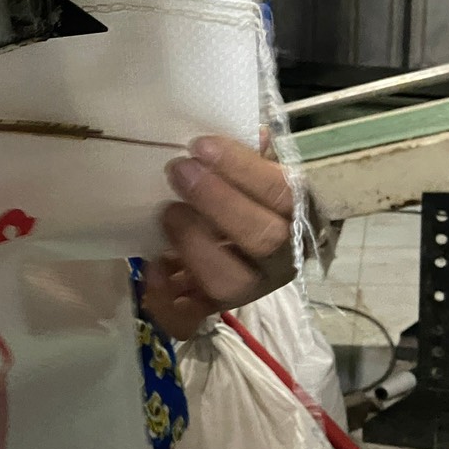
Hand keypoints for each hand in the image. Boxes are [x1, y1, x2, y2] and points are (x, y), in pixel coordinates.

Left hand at [143, 134, 296, 339]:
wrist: (254, 247)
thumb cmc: (255, 198)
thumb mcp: (262, 170)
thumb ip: (256, 154)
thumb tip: (254, 129)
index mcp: (297, 216)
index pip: (279, 192)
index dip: (239, 168)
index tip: (200, 145)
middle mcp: (279, 259)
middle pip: (262, 239)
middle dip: (216, 202)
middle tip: (177, 171)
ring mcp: (246, 289)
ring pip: (229, 284)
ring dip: (194, 246)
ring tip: (167, 213)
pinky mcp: (210, 309)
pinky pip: (190, 319)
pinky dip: (166, 300)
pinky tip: (152, 267)